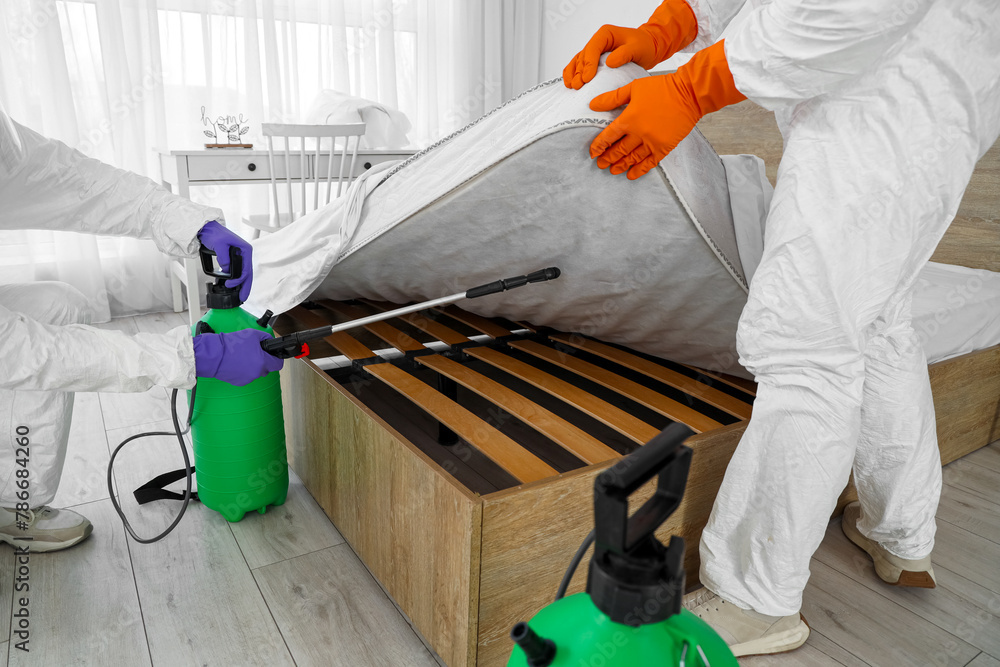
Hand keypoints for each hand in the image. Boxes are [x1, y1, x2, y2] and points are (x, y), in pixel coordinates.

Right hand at [192, 329, 283, 385]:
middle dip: (263, 360)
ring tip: (243, 355)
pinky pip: (246, 375)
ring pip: (256, 372)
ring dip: (253, 365)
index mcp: (262, 362)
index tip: (274, 355)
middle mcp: (257, 373)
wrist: (214, 355)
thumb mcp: (252, 334)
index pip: (278, 364)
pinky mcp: (239, 382)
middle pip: (267, 368)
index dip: (277, 358)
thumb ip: (265, 338)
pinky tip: (237, 362)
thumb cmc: (230, 345)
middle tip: (255, 352)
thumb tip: (269, 341)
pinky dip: (244, 370)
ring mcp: (248, 379)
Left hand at [197, 220, 252, 302]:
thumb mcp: (219, 245)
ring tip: (240, 294)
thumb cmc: (214, 233)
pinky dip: (236, 279)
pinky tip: (234, 285)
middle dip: (245, 287)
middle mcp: (244, 253)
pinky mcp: (232, 258)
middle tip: (243, 298)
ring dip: (242, 284)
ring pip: (243, 273)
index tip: (230, 285)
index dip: (239, 280)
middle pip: (247, 274)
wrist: (206, 228)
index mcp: (245, 249)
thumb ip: (224, 259)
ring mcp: (239, 256)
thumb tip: (227, 270)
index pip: (246, 269)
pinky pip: (237, 271)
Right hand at [562, 0, 697, 89]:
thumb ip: (624, 54)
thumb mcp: (637, 48)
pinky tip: (569, 84)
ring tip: (572, 86)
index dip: (588, 64)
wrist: (648, 48)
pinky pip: (579, 66)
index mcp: (605, 34)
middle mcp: (597, 42)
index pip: (593, 48)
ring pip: (578, 62)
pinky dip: (572, 74)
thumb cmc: (644, 45)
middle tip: (579, 85)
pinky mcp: (594, 61)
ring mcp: (594, 51)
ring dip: (574, 74)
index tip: (587, 78)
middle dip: (579, 72)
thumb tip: (609, 63)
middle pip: (583, 57)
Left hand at [588, 40, 745, 179]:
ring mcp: (652, 142)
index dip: (598, 146)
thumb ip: (612, 98)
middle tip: (601, 164)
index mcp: (629, 119)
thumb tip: (592, 105)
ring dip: (621, 165)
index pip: (608, 136)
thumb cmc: (661, 87)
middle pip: (619, 150)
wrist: (689, 93)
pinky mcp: (665, 147)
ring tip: (613, 170)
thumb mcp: (633, 88)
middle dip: (608, 158)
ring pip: (632, 158)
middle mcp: (639, 133)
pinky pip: (649, 162)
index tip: (593, 152)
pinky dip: (639, 170)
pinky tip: (631, 175)